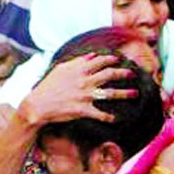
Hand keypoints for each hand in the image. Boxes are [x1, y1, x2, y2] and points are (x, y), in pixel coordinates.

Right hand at [19, 54, 136, 126]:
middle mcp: (85, 81)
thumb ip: (78, 62)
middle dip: (124, 73)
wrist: (38, 105)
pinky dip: (109, 117)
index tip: (120, 60)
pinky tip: (116, 118)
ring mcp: (85, 96)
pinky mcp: (83, 110)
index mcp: (79, 69)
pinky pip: (100, 114)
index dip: (112, 59)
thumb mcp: (61, 69)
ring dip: (125, 93)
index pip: (101, 61)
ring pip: (110, 93)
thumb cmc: (48, 86)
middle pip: (110, 75)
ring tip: (135, 94)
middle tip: (134, 74)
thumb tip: (93, 55)